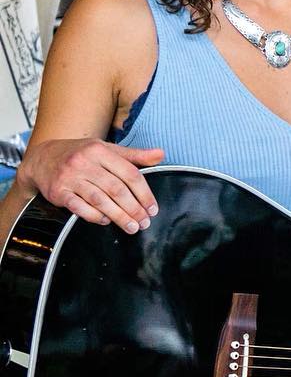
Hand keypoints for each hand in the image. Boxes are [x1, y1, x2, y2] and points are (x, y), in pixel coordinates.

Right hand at [19, 139, 163, 232]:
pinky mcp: (58, 192)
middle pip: (116, 189)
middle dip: (134, 209)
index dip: (144, 193)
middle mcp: (84, 163)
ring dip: (118, 216)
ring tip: (131, 227)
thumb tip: (161, 155)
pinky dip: (94, 216)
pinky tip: (106, 221)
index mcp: (100, 151)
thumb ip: (134, 155)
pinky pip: (79, 208)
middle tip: (144, 222)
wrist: (42, 158)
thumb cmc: (81, 154)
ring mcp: (69, 177)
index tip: (153, 209)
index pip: (129, 174)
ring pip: (100, 200)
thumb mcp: (106, 149)